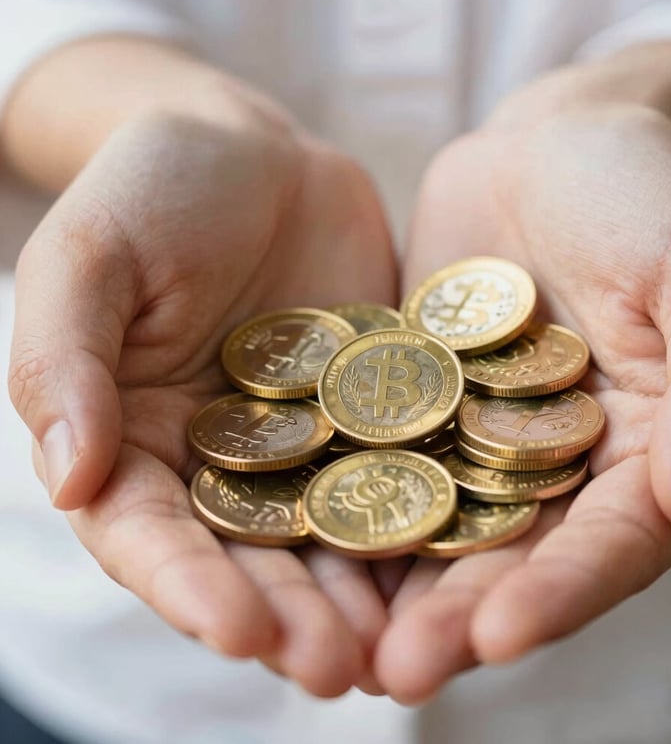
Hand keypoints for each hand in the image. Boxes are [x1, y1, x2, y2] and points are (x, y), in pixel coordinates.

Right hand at [8, 109, 398, 695]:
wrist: (253, 152)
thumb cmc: (152, 190)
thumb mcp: (88, 257)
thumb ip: (62, 362)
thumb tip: (67, 478)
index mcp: (133, 441)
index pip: (150, 536)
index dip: (188, 589)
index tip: (237, 633)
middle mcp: (218, 461)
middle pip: (250, 560)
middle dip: (291, 619)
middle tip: (340, 672)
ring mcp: (304, 444)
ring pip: (331, 538)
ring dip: (362, 599)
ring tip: (404, 652)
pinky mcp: (372, 414)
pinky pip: (398, 474)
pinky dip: (422, 521)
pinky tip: (454, 566)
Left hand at [373, 90, 670, 701]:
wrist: (559, 142)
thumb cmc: (649, 191)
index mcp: (652, 448)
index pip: (614, 543)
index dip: (563, 593)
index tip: (499, 637)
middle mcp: (570, 461)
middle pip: (520, 556)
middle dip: (464, 615)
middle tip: (400, 672)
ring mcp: (491, 435)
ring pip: (447, 525)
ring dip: (400, 585)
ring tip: (344, 642)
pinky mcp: (428, 401)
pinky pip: (392, 458)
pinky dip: (356, 500)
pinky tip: (308, 544)